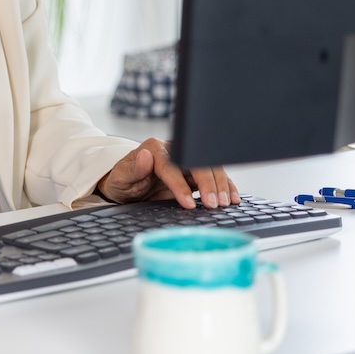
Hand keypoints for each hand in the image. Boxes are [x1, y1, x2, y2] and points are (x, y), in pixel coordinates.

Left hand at [95, 137, 239, 208]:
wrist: (127, 185)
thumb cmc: (123, 182)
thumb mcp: (122, 178)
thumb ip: (133, 168)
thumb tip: (145, 156)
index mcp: (155, 149)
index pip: (172, 165)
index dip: (181, 185)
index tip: (189, 203)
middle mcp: (174, 151)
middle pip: (197, 163)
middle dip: (208, 184)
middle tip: (214, 204)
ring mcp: (186, 160)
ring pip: (210, 167)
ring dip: (221, 184)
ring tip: (226, 203)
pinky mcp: (194, 172)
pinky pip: (214, 176)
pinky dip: (225, 186)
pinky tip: (232, 197)